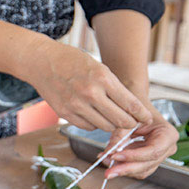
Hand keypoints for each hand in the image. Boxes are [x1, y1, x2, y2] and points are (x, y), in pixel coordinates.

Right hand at [25, 42, 152, 133]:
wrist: (41, 61)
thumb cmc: (73, 62)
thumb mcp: (99, 67)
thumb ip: (115, 88)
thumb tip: (133, 109)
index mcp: (102, 78)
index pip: (131, 104)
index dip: (142, 114)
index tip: (146, 118)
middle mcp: (90, 93)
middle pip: (121, 120)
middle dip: (129, 123)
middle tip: (130, 120)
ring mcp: (76, 104)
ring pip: (106, 126)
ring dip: (111, 124)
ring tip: (110, 116)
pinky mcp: (65, 113)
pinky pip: (88, 127)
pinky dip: (94, 123)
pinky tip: (93, 114)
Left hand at [103, 103, 177, 179]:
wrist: (138, 108)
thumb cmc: (136, 109)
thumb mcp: (128, 118)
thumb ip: (120, 135)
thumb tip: (109, 152)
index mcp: (168, 134)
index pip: (153, 151)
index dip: (134, 156)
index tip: (116, 156)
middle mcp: (167, 148)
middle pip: (148, 164)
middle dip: (126, 169)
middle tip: (108, 172)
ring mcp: (159, 156)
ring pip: (142, 170)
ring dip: (122, 169)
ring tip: (105, 161)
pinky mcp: (148, 159)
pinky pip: (136, 168)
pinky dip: (122, 166)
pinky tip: (108, 160)